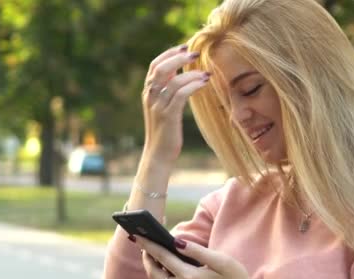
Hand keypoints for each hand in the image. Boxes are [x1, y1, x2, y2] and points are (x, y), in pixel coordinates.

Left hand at [135, 236, 257, 278]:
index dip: (149, 245)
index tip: (138, 236)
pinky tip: (168, 270)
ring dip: (153, 270)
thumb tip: (177, 241)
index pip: (162, 258)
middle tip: (145, 245)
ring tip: (153, 256)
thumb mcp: (221, 260)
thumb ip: (197, 251)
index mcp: (189, 277)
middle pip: (154, 273)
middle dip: (147, 259)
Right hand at [141, 44, 210, 163]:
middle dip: (178, 57)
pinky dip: (193, 85)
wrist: (158, 156)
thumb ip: (167, 92)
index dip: (169, 54)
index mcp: (148, 93)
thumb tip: (178, 75)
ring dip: (191, 73)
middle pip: (160, 68)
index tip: (184, 47)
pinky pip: (180, 95)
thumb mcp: (164, 109)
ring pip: (172, 81)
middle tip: (194, 53)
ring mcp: (158, 107)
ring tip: (206, 72)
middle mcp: (150, 97)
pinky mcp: (168, 116)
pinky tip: (204, 83)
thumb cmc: (165, 133)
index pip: (155, 65)